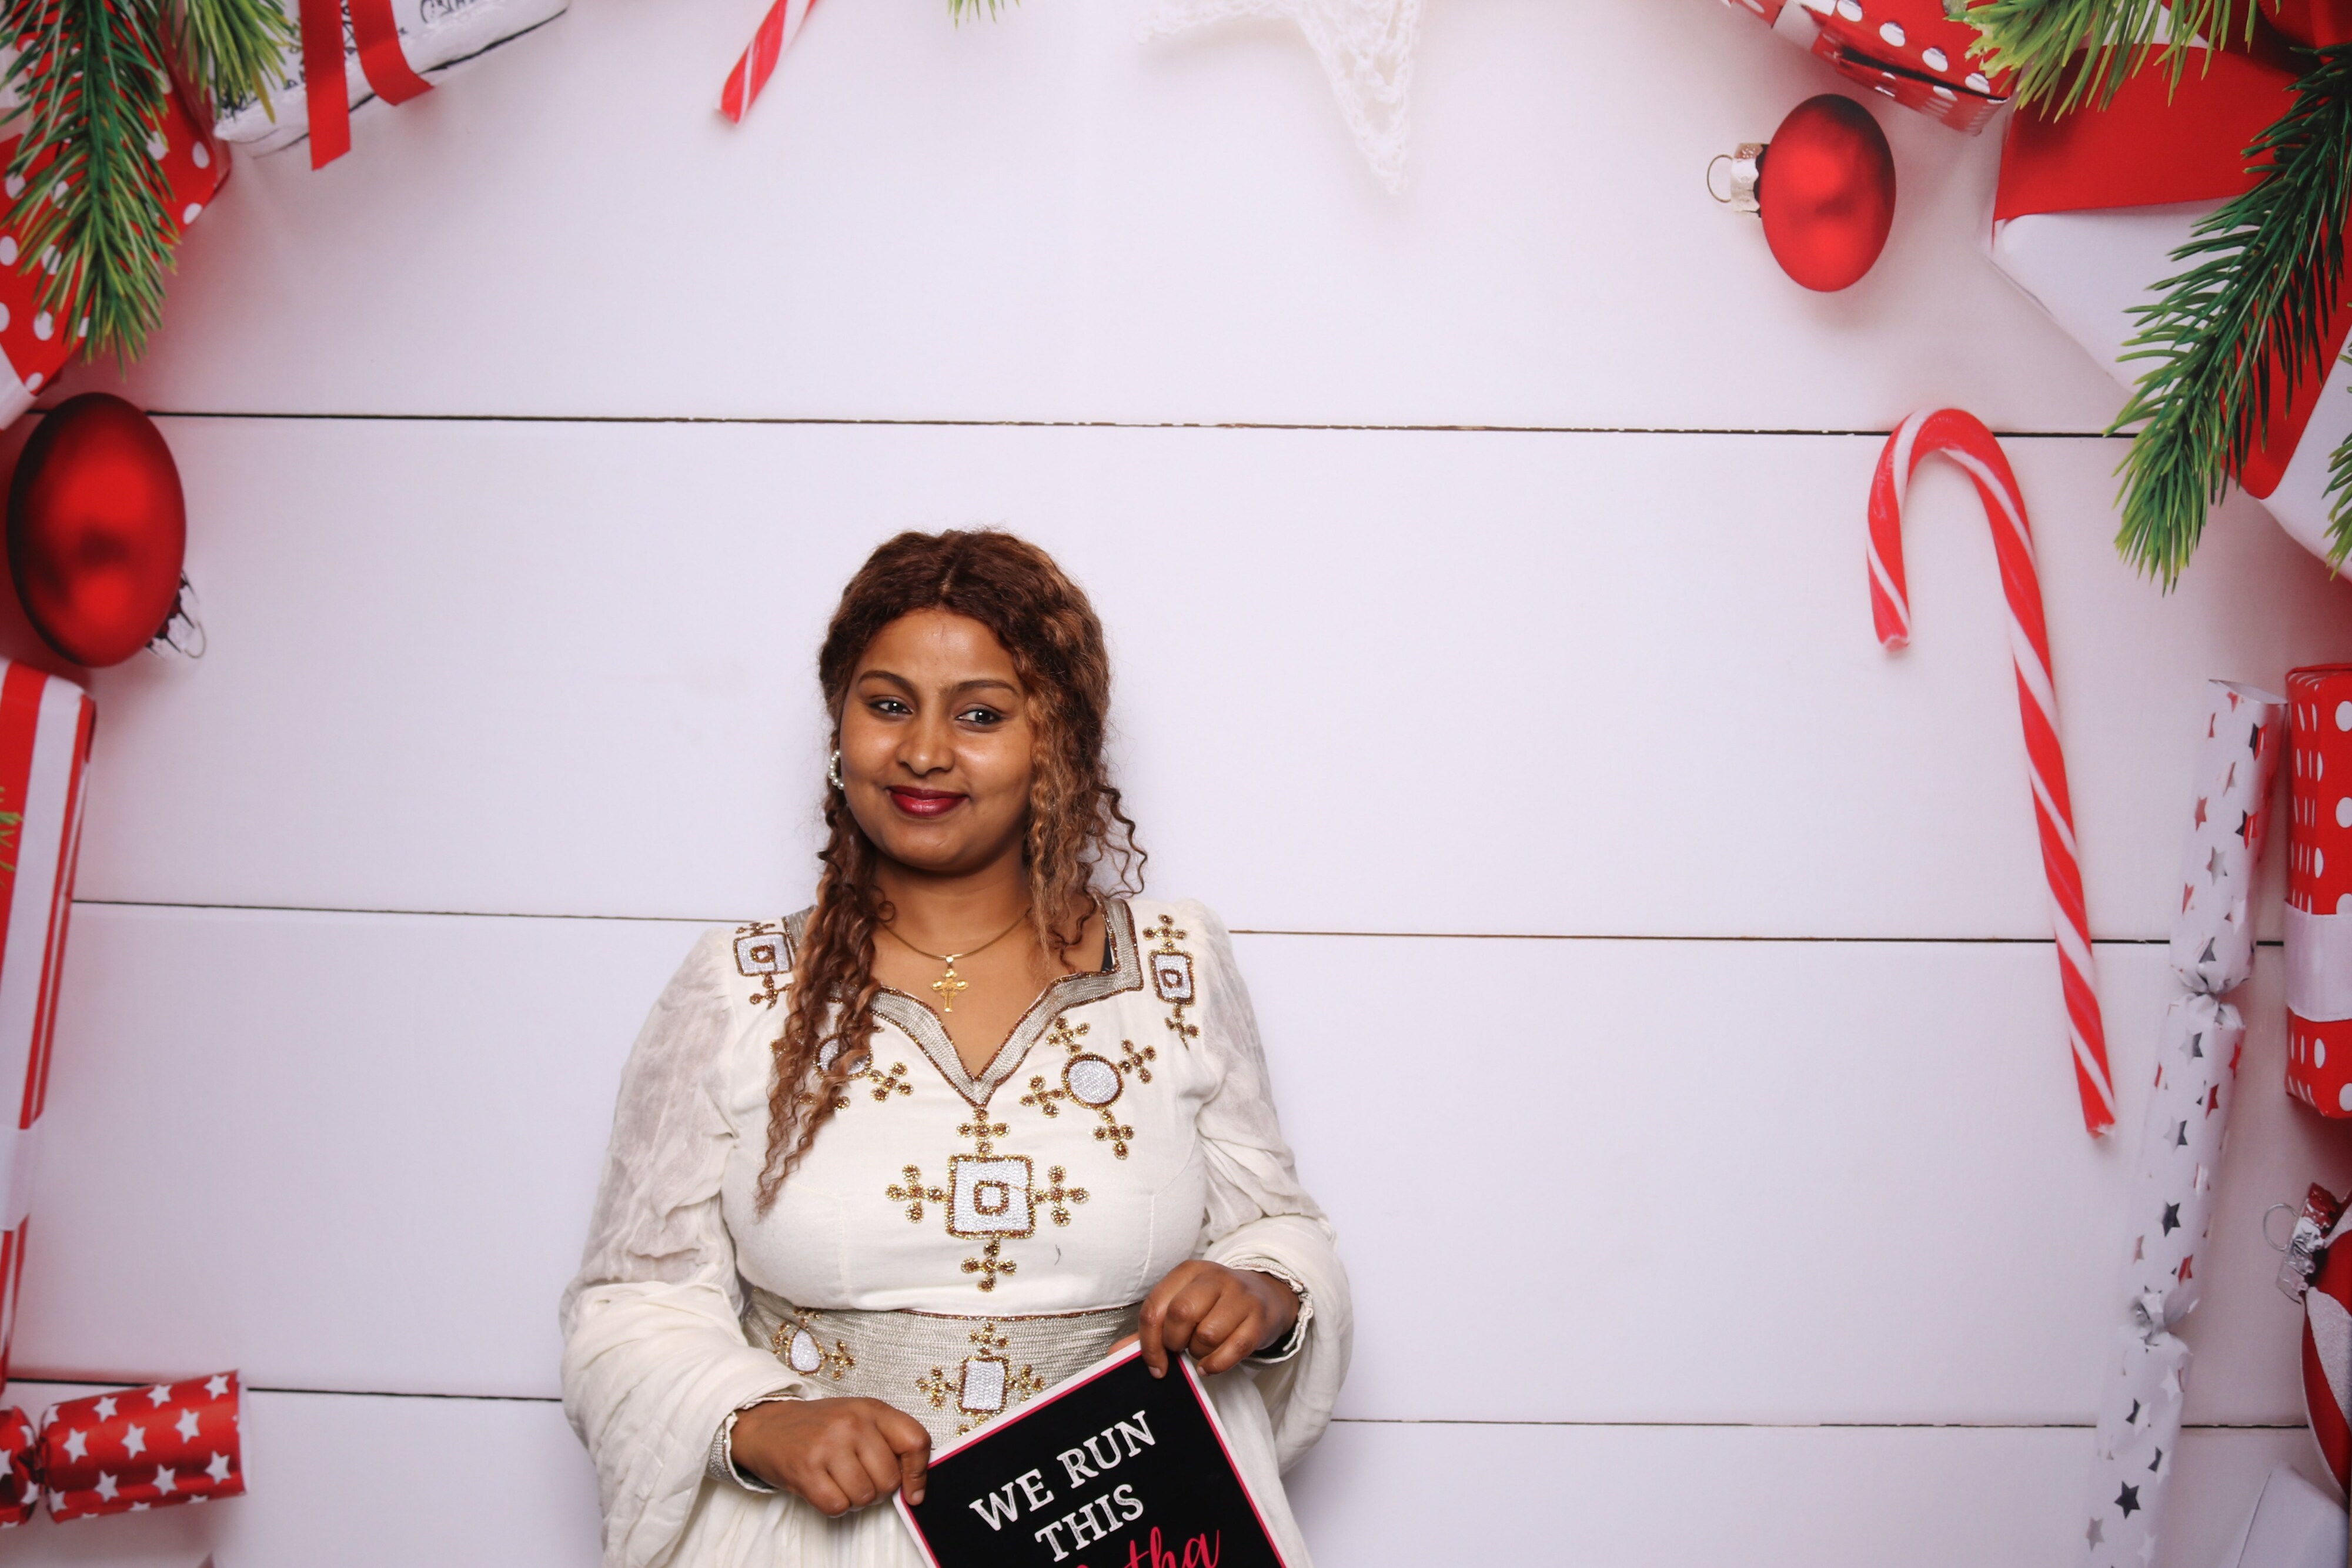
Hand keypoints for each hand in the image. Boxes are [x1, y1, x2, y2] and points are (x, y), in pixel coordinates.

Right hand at [729, 1396, 930, 1513]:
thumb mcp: (858, 1418)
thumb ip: (889, 1440)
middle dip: (878, 1490)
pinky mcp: (806, 1469)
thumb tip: (915, 1484)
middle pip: (889, 1479)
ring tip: (839, 1481)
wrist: (767, 1425)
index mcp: (871, 1409)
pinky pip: (838, 1506)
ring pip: (865, 1496)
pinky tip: (825, 1488)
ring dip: (855, 1499)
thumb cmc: (819, 1426)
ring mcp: (828, 1445)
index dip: (919, 1473)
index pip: (915, 1441)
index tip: (913, 1490)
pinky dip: (834, 1505)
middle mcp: (852, 1424)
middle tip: (859, 1478)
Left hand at [1128, 1260, 1300, 1378]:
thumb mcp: (1182, 1306)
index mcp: (1187, 1272)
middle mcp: (1214, 1277)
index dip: (1149, 1343)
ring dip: (1199, 1353)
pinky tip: (1211, 1364)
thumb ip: (1151, 1330)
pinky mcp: (1259, 1316)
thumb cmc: (1214, 1306)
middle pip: (1180, 1314)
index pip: (1155, 1307)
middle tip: (1181, 1350)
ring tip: (1201, 1351)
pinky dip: (1218, 1364)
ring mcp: (1239, 1295)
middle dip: (1175, 1343)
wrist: (1266, 1295)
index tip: (1155, 1365)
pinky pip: (1234, 1348)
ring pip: (1208, 1333)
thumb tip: (1115, 1355)